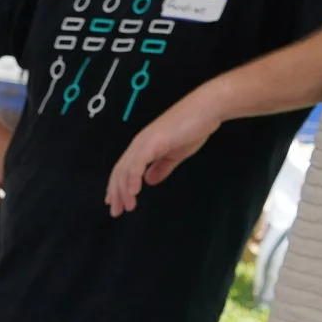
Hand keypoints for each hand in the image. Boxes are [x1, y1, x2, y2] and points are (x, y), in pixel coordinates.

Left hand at [106, 91, 221, 215]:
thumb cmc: (193, 128)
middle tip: (116, 212)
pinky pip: (138, 163)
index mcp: (143, 146)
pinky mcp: (153, 141)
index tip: (114, 203)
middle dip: (116, 193)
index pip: (124, 169)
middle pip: (120, 171)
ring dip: (124, 190)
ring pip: (126, 169)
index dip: (116, 186)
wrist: (207, 109)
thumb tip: (149, 181)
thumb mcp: (174, 154)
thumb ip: (161, 167)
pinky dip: (133, 179)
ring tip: (127, 206)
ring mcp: (145, 141)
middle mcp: (140, 143)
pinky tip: (134, 192)